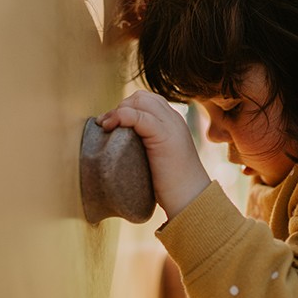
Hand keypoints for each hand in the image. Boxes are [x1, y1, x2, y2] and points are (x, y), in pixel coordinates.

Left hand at [98, 90, 210, 217]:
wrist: (191, 199)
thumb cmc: (173, 186)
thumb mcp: (160, 159)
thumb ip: (148, 147)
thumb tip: (123, 146)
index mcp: (173, 123)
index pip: (148, 101)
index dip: (127, 107)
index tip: (112, 125)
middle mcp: (174, 120)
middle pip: (142, 97)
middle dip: (120, 107)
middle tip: (107, 126)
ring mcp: (170, 126)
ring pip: (140, 101)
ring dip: (118, 111)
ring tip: (106, 127)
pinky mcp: (164, 136)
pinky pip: (138, 115)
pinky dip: (121, 117)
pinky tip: (111, 128)